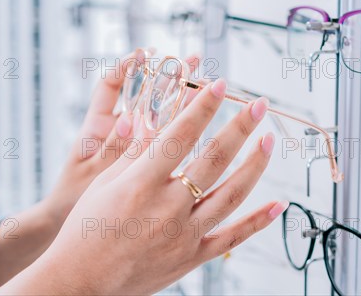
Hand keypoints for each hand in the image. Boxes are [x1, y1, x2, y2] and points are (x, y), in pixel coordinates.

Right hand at [0, 79, 287, 294]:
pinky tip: (278, 204)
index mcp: (141, 183)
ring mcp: (184, 234)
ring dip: (254, 165)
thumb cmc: (85, 230)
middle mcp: (167, 208)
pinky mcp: (192, 257)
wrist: (82, 281)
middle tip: (259, 105)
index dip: (204, 106)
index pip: (181, 135)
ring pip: (231, 195)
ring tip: (269, 141)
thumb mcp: (104, 184)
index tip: (222, 85)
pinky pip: (232, 238)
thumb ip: (134, 152)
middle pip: (214, 160)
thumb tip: (156, 118)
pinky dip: (258, 221)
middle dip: (240, 128)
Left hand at [44, 50, 200, 224]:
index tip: (143, 54)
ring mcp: (132, 147)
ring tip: (204, 81)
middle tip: (192, 61)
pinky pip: (165, 140)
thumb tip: (128, 120)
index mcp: (95, 127)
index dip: (126, 67)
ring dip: (179, 97)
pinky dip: (181, 127)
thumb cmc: (73, 201)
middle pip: (143, 95)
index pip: (110, 86)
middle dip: (165, 76)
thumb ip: (111, 149)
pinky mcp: (144, 164)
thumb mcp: (90, 175)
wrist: (78, 236)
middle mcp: (116, 132)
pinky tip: (203, 118)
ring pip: (158, 115)